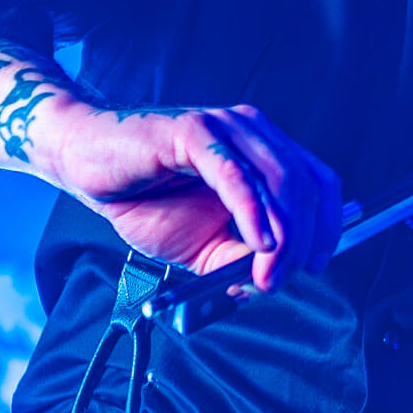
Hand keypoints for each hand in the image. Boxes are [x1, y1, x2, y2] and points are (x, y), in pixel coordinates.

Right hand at [35, 100, 345, 290]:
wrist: (84, 161)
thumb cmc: (142, 197)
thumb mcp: (199, 246)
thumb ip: (234, 261)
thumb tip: (263, 283)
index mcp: (263, 152)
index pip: (319, 183)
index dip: (327, 226)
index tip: (316, 265)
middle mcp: (252, 133)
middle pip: (306, 186)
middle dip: (302, 241)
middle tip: (280, 281)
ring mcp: (225, 129)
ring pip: (280, 179)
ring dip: (282, 235)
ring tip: (267, 272)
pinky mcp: (193, 132)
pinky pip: (236, 173)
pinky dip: (253, 210)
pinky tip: (257, 240)